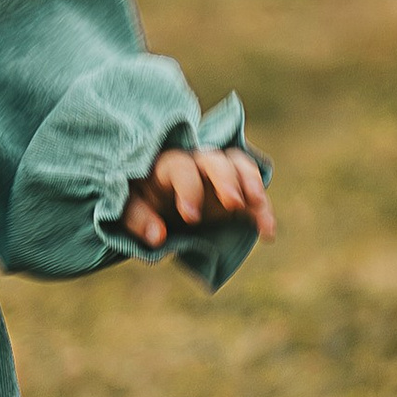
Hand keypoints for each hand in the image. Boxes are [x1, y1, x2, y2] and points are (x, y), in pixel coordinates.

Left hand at [120, 146, 273, 252]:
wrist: (155, 204)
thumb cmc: (139, 201)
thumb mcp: (129, 209)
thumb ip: (139, 220)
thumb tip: (157, 237)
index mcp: (167, 165)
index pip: (181, 167)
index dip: (188, 188)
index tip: (190, 217)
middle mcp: (196, 164)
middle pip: (216, 159)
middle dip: (226, 179)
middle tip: (233, 203)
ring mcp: (219, 176)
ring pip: (239, 165)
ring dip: (251, 182)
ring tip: (258, 204)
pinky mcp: (235, 193)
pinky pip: (254, 195)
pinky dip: (264, 210)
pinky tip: (268, 232)